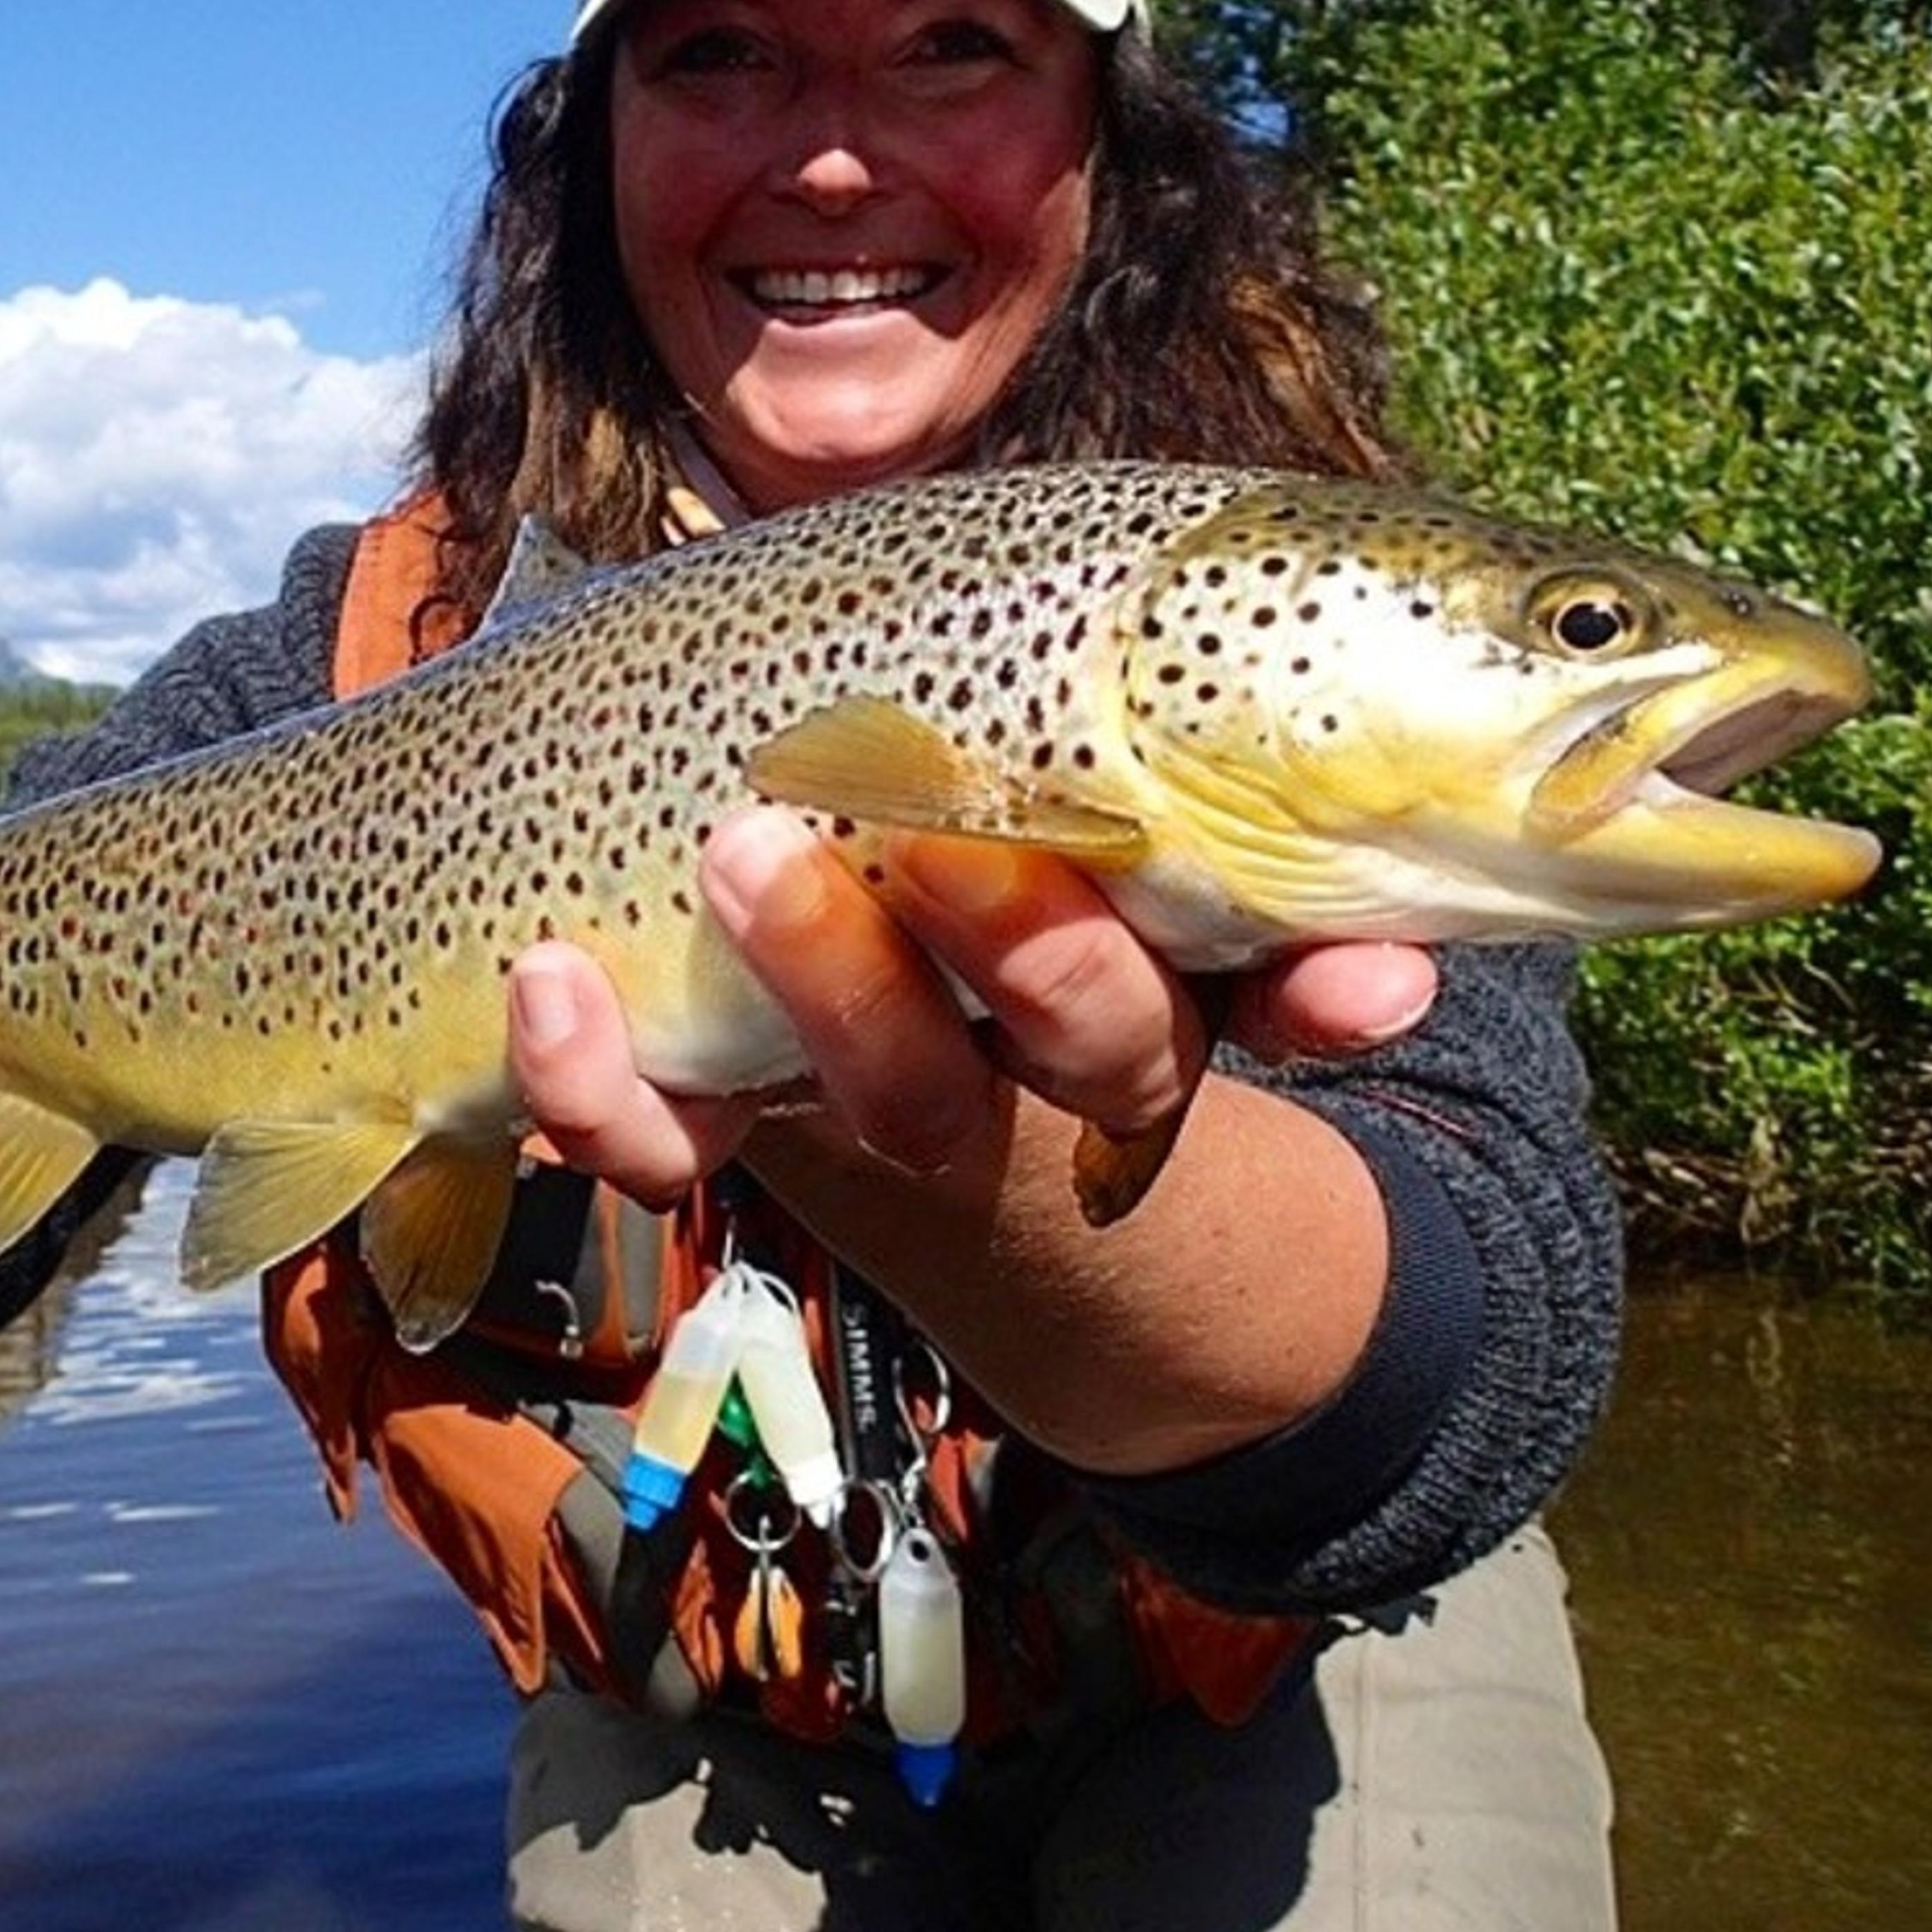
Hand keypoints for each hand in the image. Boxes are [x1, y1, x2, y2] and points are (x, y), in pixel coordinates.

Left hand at [505, 807, 1436, 1202]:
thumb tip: (1380, 935)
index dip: (1322, 992)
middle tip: (965, 842)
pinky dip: (597, 1080)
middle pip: (1080, 1044)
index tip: (1366, 982)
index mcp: (1126, 966)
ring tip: (744, 850)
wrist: (766, 1009)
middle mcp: (1014, 1052)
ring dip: (827, 980)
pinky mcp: (699, 1110)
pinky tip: (551, 981)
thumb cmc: (941, 864)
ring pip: (878, 1089)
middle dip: (1047, 957)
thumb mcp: (1051, 794)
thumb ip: (1181, 801)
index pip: (1261, 981)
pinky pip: (658, 1137)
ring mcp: (855, 1089)